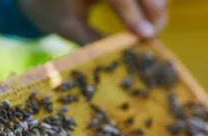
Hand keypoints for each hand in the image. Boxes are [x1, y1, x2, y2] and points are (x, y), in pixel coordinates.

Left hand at [18, 0, 167, 43]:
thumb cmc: (51, 9)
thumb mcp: (69, 28)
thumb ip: (95, 40)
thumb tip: (126, 56)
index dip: (134, 15)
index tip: (147, 36)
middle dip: (154, 8)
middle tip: (153, 34)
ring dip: (156, 3)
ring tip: (152, 28)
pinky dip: (151, 0)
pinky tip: (149, 16)